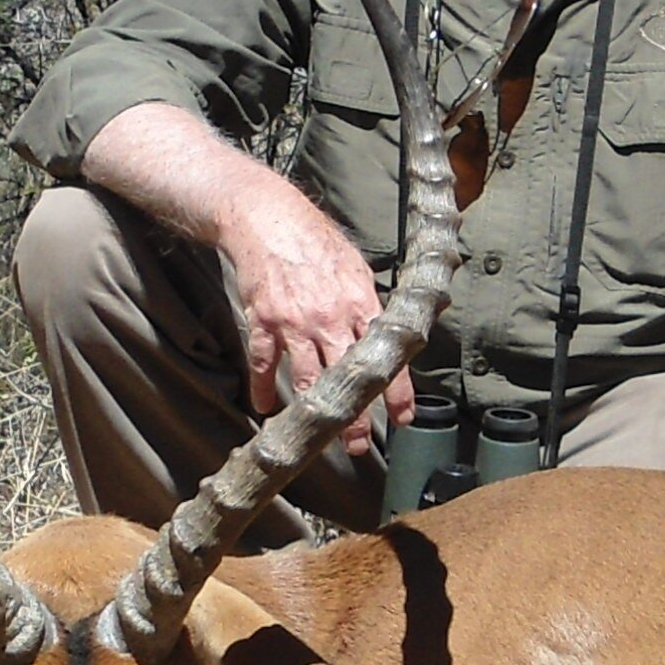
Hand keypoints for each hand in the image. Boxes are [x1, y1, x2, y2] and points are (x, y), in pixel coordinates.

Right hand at [218, 183, 407, 450]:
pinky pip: (262, 363)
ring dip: (313, 413)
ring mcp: (295, 322)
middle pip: (346, 378)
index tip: (402, 418)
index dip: (397, 390)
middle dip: (355, 417)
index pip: (385, 356)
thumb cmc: (317, 243)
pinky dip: (262, 388)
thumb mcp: (357, 268)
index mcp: (360, 303)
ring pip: (306, 379)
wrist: (269, 218)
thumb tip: (393, 334)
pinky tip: (265, 408)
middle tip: (360, 446)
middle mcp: (331, 317)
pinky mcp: (263, 321)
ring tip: (320, 439)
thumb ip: (371, 305)